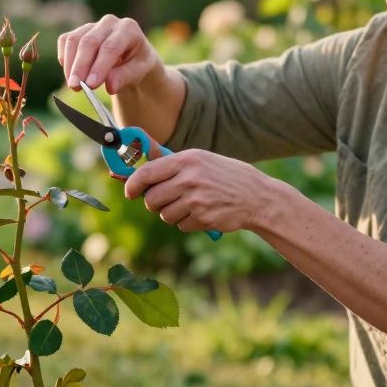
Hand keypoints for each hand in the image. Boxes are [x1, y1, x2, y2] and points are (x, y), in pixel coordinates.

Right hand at [57, 14, 162, 93]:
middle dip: (81, 66)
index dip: (99, 66)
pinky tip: (70, 74)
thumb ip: (125, 77)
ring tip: (74, 86)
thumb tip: (110, 86)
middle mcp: (109, 22)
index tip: (91, 85)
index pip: (110, 47)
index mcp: (128, 29)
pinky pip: (65, 41)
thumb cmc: (136, 63)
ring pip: (74, 40)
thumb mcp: (139, 71)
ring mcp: (92, 25)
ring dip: (71, 65)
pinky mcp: (79, 31)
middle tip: (76, 87)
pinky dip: (65, 58)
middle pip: (89, 42)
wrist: (131, 56)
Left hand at [123, 147, 272, 233]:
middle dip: (154, 203)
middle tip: (165, 200)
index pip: (146, 173)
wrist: (257, 196)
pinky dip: (187, 223)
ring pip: (164, 215)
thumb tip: (136, 171)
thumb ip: (170, 164)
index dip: (132, 185)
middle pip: (151, 199)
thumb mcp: (200, 160)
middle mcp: (189, 179)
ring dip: (172, 213)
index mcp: (186, 160)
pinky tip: (203, 212)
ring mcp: (196, 200)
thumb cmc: (224, 176)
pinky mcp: (203, 218)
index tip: (130, 191)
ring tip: (190, 204)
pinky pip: (181, 226)